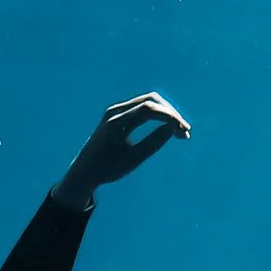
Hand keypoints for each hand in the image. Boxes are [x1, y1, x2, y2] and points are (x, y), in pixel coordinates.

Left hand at [51, 92, 190, 208]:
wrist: (85, 170)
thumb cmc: (108, 169)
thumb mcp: (133, 160)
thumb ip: (153, 143)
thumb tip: (173, 129)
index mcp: (116, 124)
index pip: (148, 109)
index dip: (170, 117)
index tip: (184, 132)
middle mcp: (115, 112)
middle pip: (151, 100)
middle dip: (171, 114)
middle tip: (185, 133)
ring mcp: (115, 110)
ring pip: (148, 101)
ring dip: (166, 113)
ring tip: (180, 131)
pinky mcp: (118, 113)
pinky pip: (142, 107)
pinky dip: (158, 114)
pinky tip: (168, 127)